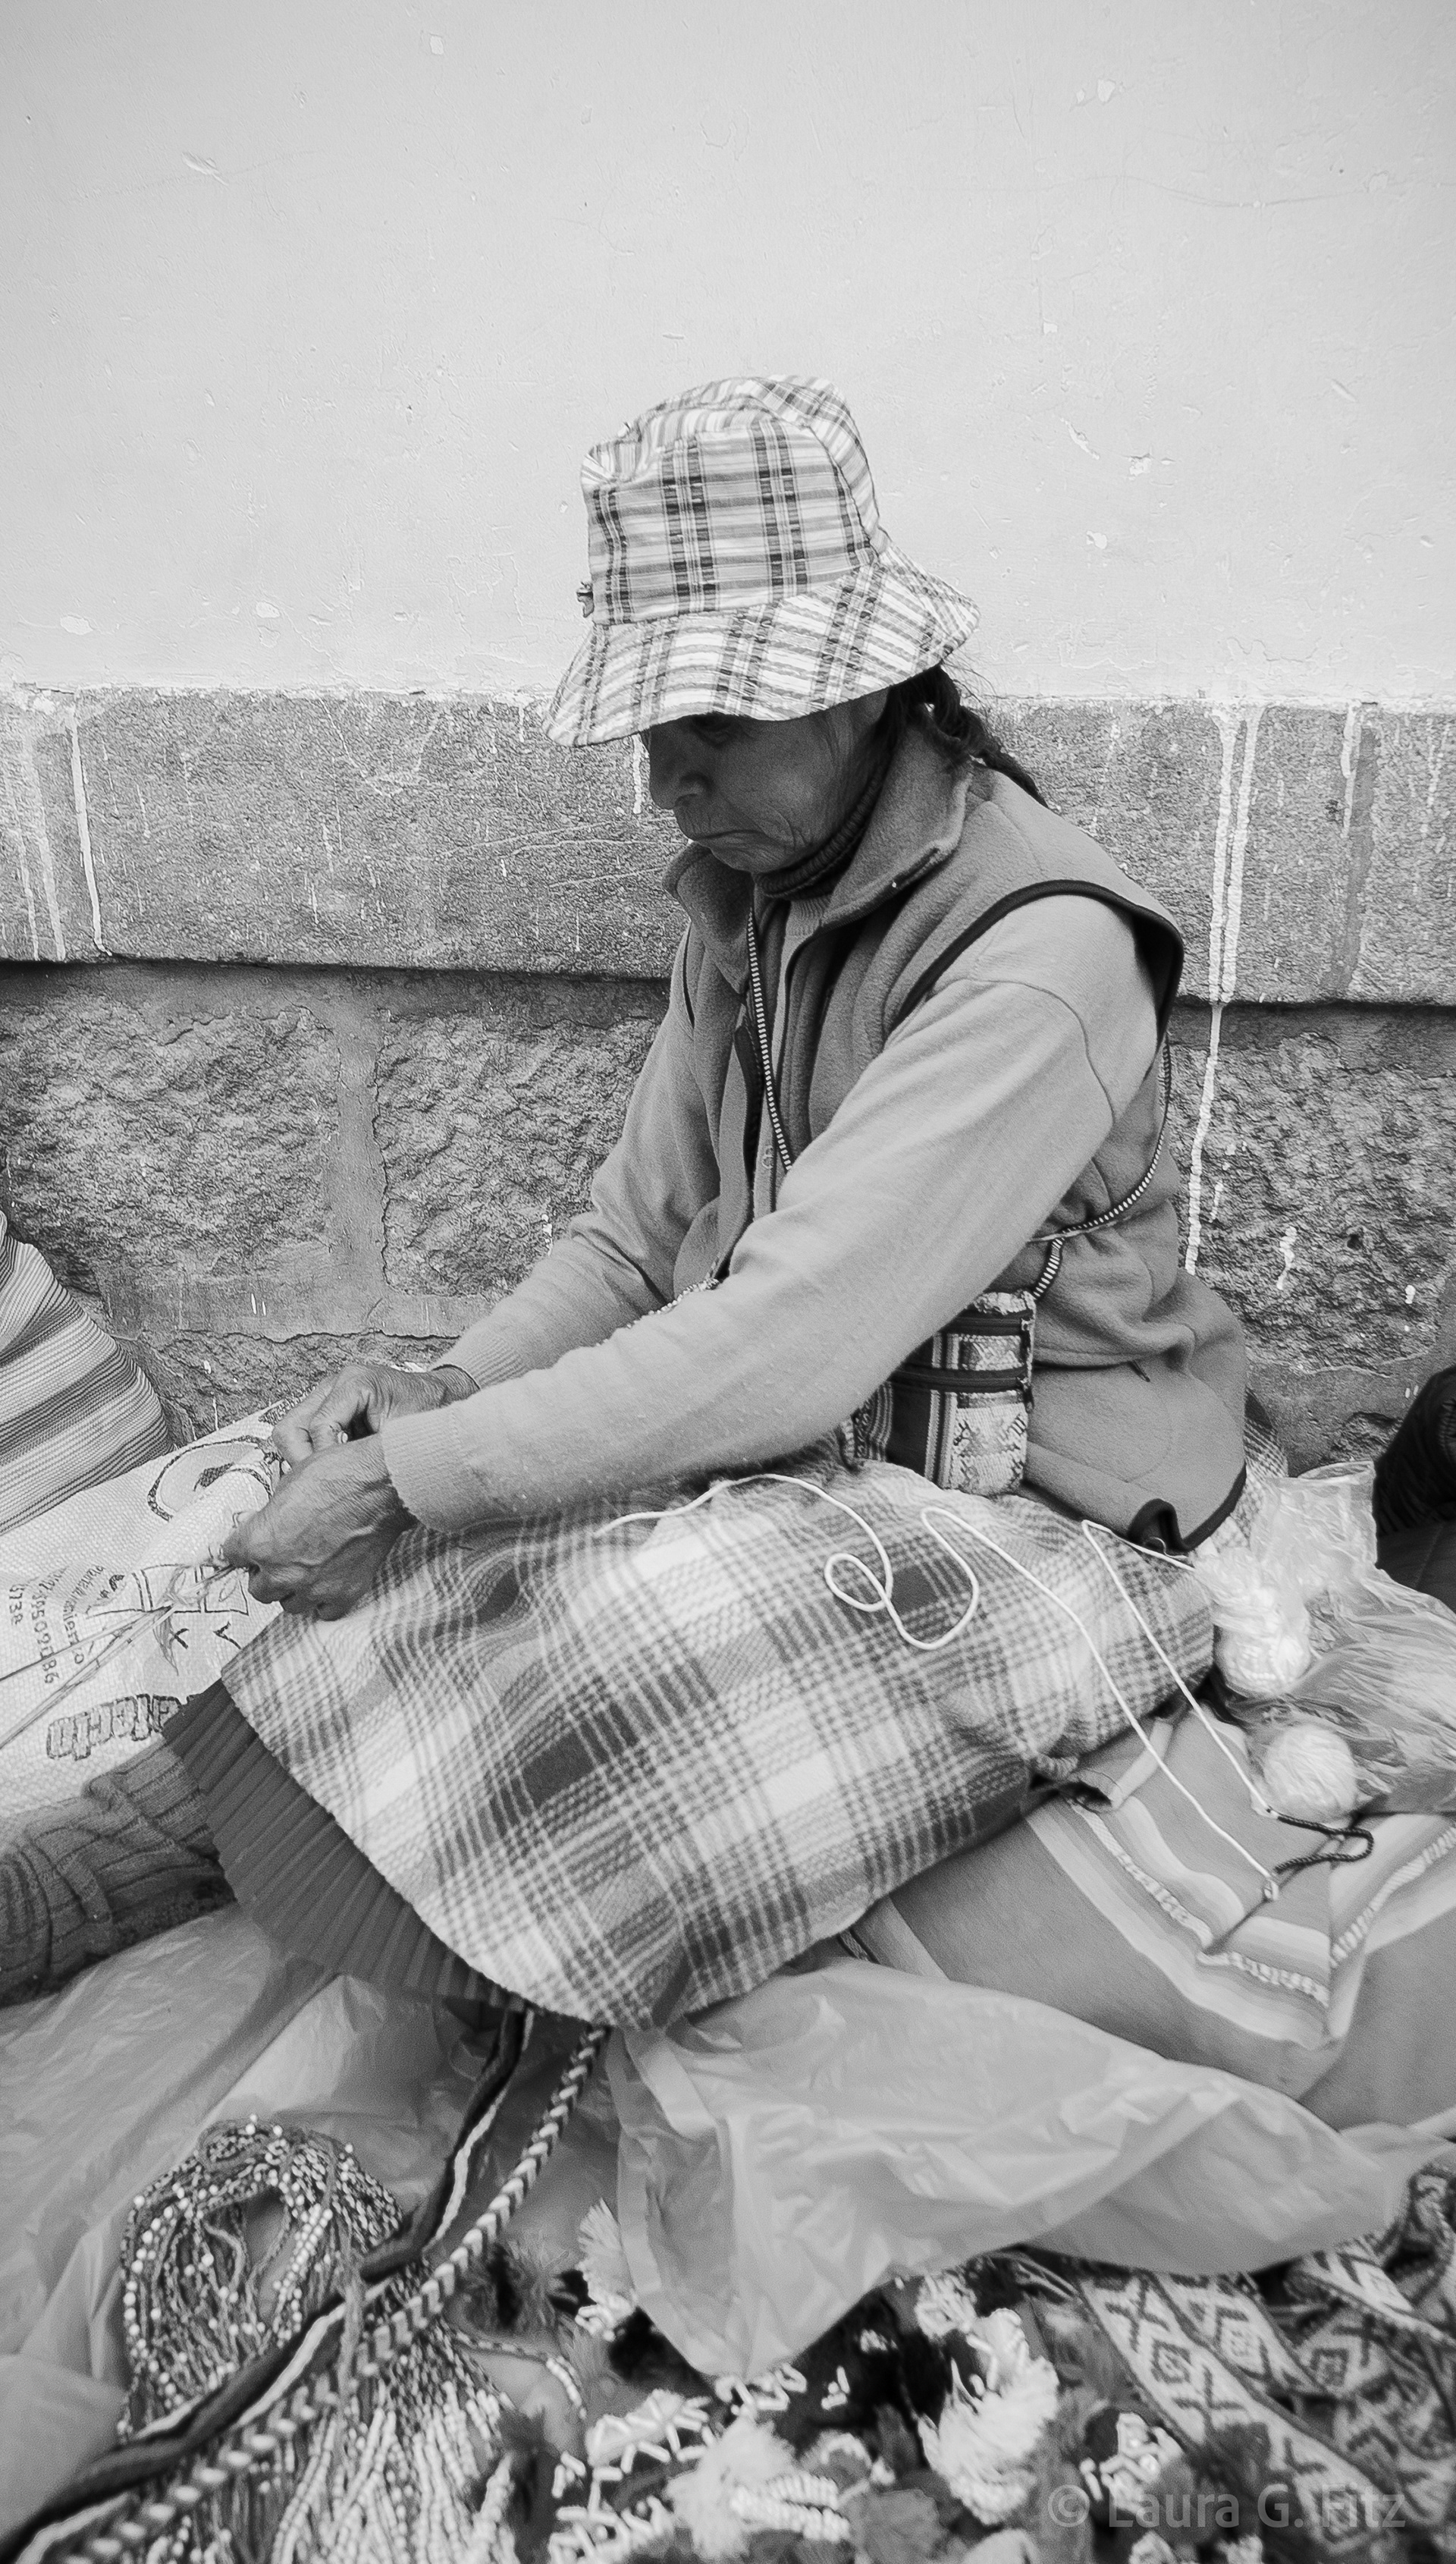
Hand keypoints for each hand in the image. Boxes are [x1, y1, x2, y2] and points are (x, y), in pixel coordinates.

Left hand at [222, 1439, 414, 1617]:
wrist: (380, 1487)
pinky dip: (324, 1600)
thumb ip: (271, 1516)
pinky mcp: (344, 1594)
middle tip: (279, 1558)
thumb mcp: (287, 1485)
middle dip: (266, 1573)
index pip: (232, 1556)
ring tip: (305, 1571)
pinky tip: (328, 1582)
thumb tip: (269, 1524)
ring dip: (293, 1590)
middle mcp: (282, 1571)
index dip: (243, 1548)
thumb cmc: (339, 1477)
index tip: (251, 1546)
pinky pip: (324, 1612)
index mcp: (260, 1542)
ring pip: (289, 1605)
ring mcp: (314, 1587)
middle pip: (258, 1589)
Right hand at [273, 1359, 475, 1468]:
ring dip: (307, 1460)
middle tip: (328, 1483)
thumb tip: (338, 1479)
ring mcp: (328, 1395)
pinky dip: (315, 1455)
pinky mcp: (328, 1408)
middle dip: (304, 1462)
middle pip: (290, 1430)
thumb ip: (370, 1454)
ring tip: (335, 1476)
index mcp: (355, 1382)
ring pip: (291, 1434)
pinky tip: (340, 1467)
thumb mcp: (404, 1437)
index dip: (327, 1460)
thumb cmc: (429, 1416)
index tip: (343, 1480)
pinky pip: (303, 1436)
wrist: (444, 1400)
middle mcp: (335, 1384)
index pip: (319, 1428)